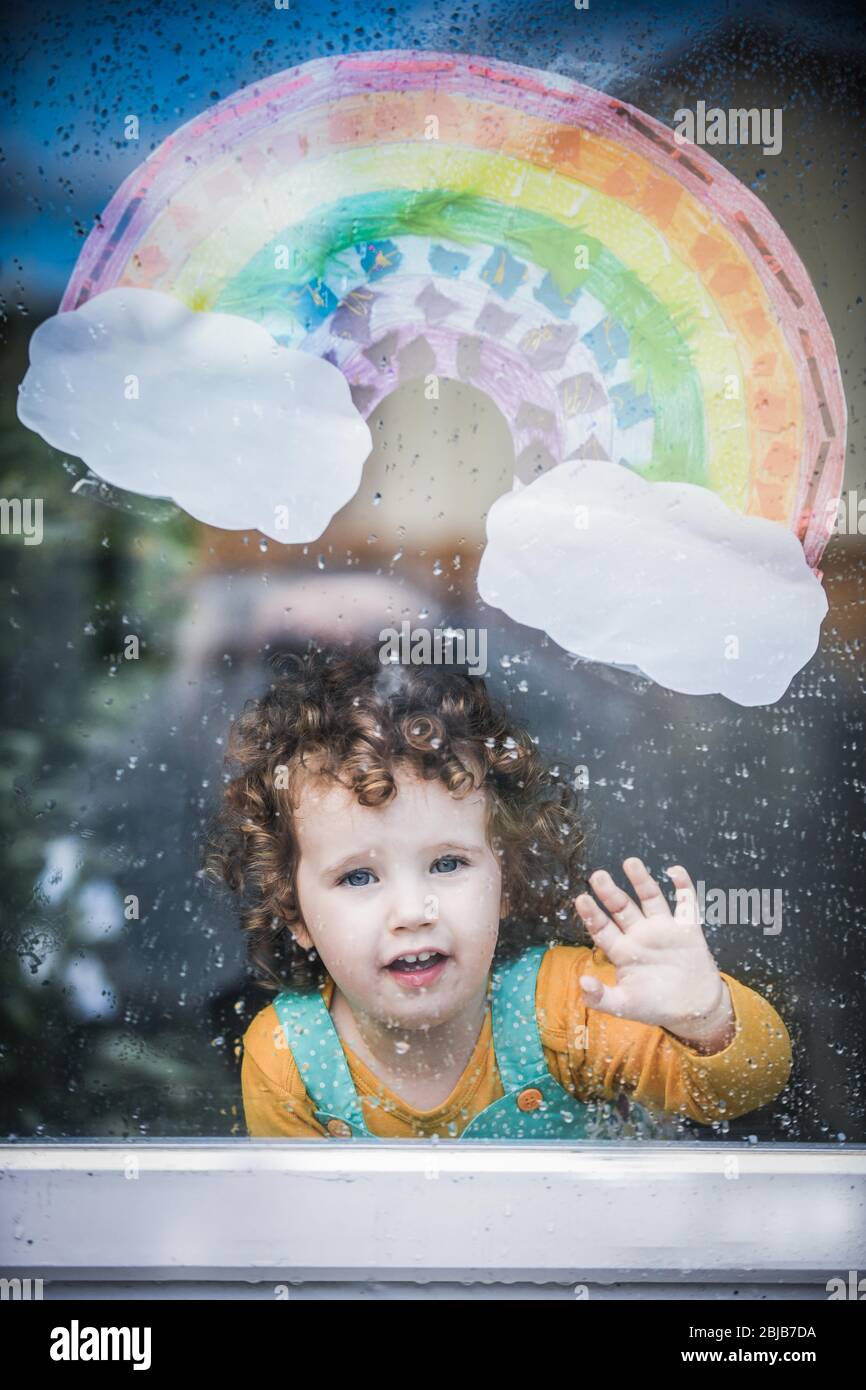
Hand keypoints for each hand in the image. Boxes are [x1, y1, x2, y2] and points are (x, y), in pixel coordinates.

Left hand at [574, 858, 735, 1051]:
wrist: (692, 1009)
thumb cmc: (655, 1006)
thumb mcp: (624, 1006)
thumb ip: (601, 997)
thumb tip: (581, 983)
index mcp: (622, 951)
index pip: (602, 928)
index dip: (592, 914)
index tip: (581, 899)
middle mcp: (639, 935)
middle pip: (621, 908)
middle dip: (609, 892)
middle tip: (597, 876)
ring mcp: (663, 929)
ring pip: (650, 898)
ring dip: (641, 880)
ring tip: (630, 862)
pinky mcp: (687, 929)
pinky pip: (685, 903)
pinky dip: (683, 886)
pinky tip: (675, 870)